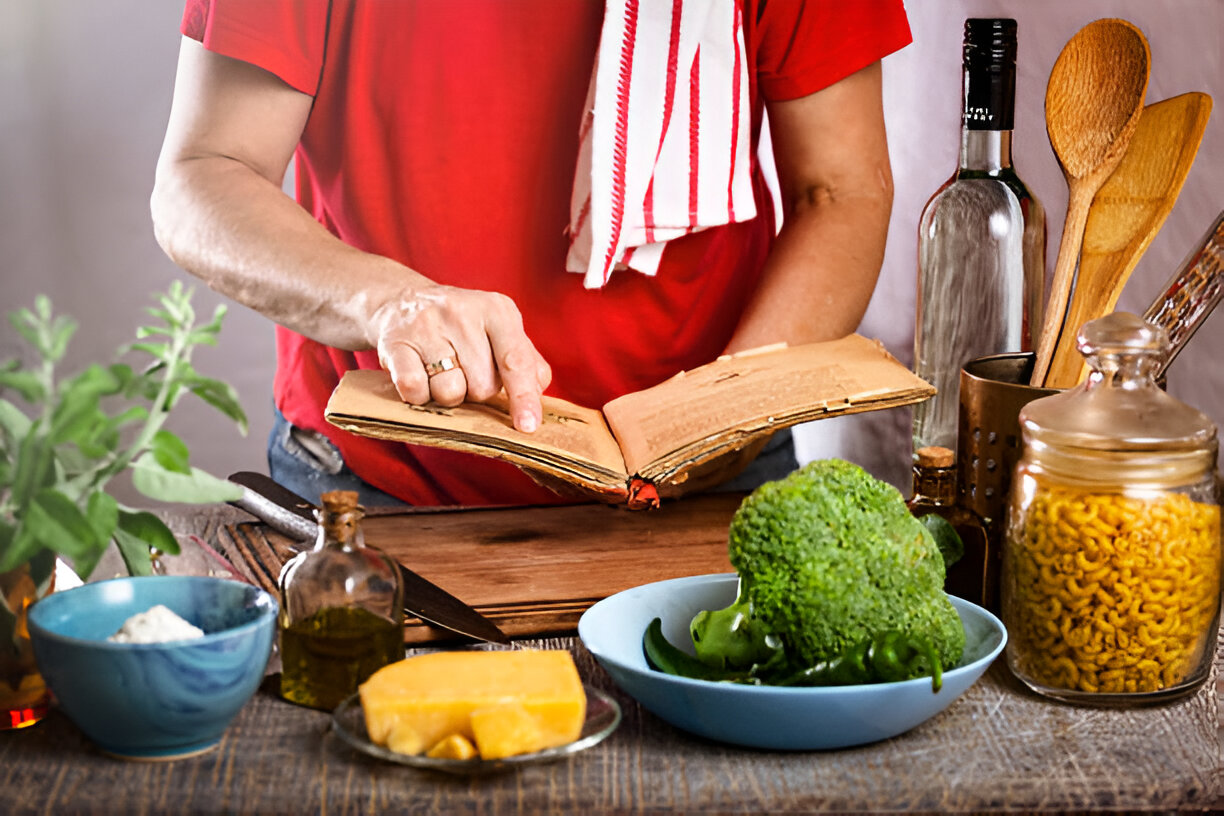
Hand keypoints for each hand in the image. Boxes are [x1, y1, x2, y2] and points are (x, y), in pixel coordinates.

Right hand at [368, 284, 551, 432]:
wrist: (402, 302)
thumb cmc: (462, 326)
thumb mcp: (499, 330)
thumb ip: (525, 360)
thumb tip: (537, 390)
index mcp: (497, 310)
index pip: (515, 361)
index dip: (523, 397)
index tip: (528, 425)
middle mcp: (462, 312)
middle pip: (482, 387)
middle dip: (476, 391)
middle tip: (464, 369)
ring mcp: (426, 325)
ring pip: (450, 393)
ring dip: (447, 395)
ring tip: (441, 371)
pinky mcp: (395, 342)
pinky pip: (415, 391)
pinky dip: (419, 395)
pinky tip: (420, 375)